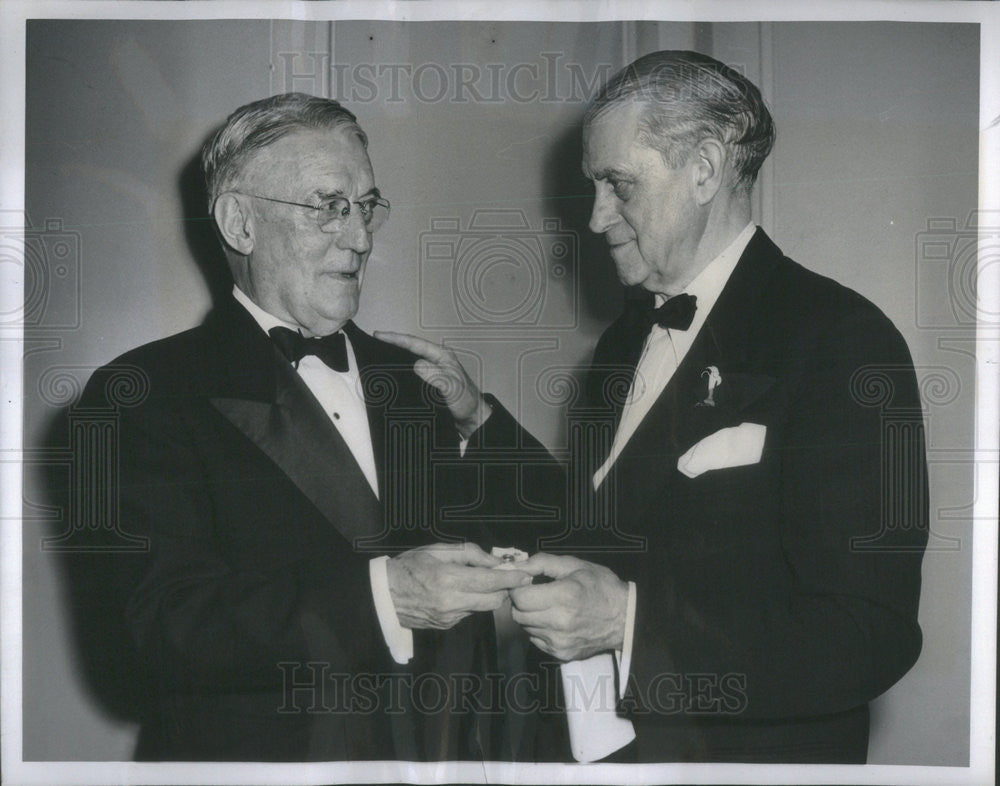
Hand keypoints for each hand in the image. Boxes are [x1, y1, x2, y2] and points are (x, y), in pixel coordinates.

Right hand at [374, 331, 491, 438]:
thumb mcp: (451, 387)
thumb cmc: (466, 401)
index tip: (379, 336)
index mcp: (442, 356)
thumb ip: (436, 376)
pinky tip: (390, 373)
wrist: (471, 418)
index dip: (396, 339)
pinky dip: (400, 370)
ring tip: (377, 354)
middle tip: (373, 342)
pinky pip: (411, 372)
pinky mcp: (429, 381)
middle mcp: (437, 360)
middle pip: (411, 348)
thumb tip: (418, 365)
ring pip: (410, 359)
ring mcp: (433, 370)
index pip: (415, 343)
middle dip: (392, 344)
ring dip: (395, 357)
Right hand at [387, 542, 530, 629]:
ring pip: (483, 607)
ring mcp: (449, 618)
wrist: (382, 595)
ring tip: (479, 580)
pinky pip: (469, 612)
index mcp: (448, 579)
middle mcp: (452, 602)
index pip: (491, 582)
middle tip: (506, 576)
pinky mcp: (446, 626)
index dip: (511, 578)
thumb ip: (469, 554)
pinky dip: (472, 602)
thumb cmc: (409, 566)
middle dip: (504, 588)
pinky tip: (459, 592)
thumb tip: (495, 561)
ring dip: (488, 595)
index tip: (526, 574)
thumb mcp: (437, 550)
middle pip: (494, 600)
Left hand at [509, 553, 627, 661]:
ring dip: (530, 616)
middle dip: (521, 602)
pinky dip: (540, 630)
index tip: (526, 583)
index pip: (520, 598)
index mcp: (564, 596)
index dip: (518, 588)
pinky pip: (536, 640)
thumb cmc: (601, 587)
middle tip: (535, 593)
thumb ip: (543, 562)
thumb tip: (517, 565)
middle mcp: (559, 622)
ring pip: (526, 628)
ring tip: (548, 607)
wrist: (625, 618)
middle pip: (519, 614)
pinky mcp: (561, 654)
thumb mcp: (575, 565)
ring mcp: (560, 642)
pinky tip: (554, 621)